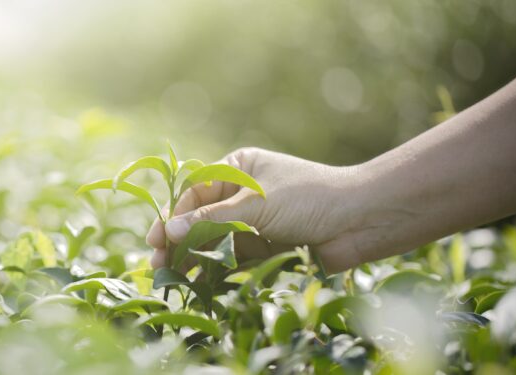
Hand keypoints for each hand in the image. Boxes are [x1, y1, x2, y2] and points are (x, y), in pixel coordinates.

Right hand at [147, 147, 364, 272]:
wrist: (360, 220)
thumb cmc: (308, 198)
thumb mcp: (255, 204)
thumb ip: (211, 219)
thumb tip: (167, 232)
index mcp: (238, 168)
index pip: (195, 191)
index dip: (172, 215)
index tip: (155, 238)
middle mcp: (242, 193)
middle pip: (200, 217)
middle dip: (178, 239)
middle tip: (157, 261)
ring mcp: (253, 220)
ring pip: (214, 239)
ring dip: (193, 256)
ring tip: (171, 275)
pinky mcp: (265, 246)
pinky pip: (232, 257)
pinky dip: (215, 268)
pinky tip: (196, 280)